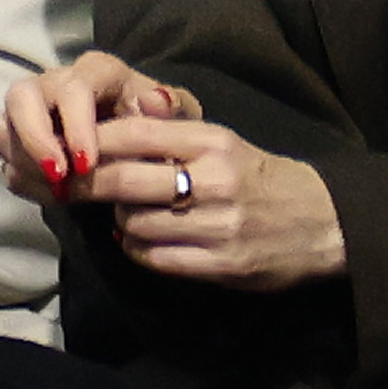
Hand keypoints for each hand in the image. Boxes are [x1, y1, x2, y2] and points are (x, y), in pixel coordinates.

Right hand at [0, 50, 197, 205]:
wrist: (145, 141)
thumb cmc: (161, 124)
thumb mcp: (179, 115)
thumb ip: (171, 107)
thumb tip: (155, 101)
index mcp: (97, 72)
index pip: (72, 89)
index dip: (75, 126)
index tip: (87, 164)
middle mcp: (56, 81)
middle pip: (21, 96)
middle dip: (34, 140)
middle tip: (57, 176)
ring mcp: (32, 105)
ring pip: (3, 123)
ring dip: (24, 161)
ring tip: (55, 190)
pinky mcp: (19, 131)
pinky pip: (4, 152)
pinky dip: (22, 175)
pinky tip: (50, 193)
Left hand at [92, 115, 348, 290]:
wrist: (323, 222)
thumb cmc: (253, 176)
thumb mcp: (217, 141)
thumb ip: (164, 131)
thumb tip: (99, 124)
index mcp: (211, 141)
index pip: (132, 133)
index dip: (90, 142)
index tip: (66, 149)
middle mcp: (215, 180)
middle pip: (122, 180)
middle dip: (87, 184)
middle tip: (70, 185)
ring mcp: (220, 225)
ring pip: (132, 221)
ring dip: (119, 219)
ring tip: (128, 214)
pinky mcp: (223, 264)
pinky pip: (153, 257)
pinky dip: (136, 249)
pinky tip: (143, 240)